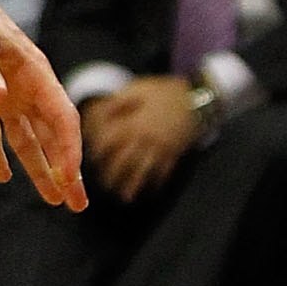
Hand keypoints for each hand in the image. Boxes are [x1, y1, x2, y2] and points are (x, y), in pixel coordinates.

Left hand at [0, 0, 86, 210]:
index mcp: (34, 73)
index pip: (61, 119)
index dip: (68, 151)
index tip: (68, 179)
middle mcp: (23, 88)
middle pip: (52, 136)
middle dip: (66, 171)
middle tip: (78, 205)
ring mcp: (1, 94)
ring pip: (27, 139)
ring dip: (39, 168)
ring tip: (54, 200)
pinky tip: (1, 175)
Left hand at [84, 76, 197, 200]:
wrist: (194, 95)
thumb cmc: (159, 92)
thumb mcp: (135, 90)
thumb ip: (115, 103)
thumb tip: (96, 116)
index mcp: (133, 121)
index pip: (109, 140)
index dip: (98, 149)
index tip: (91, 156)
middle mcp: (146, 137)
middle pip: (124, 160)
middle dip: (111, 173)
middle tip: (102, 182)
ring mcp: (162, 147)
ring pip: (144, 170)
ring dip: (132, 184)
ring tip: (123, 196)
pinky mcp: (174, 152)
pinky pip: (163, 171)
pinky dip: (154, 181)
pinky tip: (147, 190)